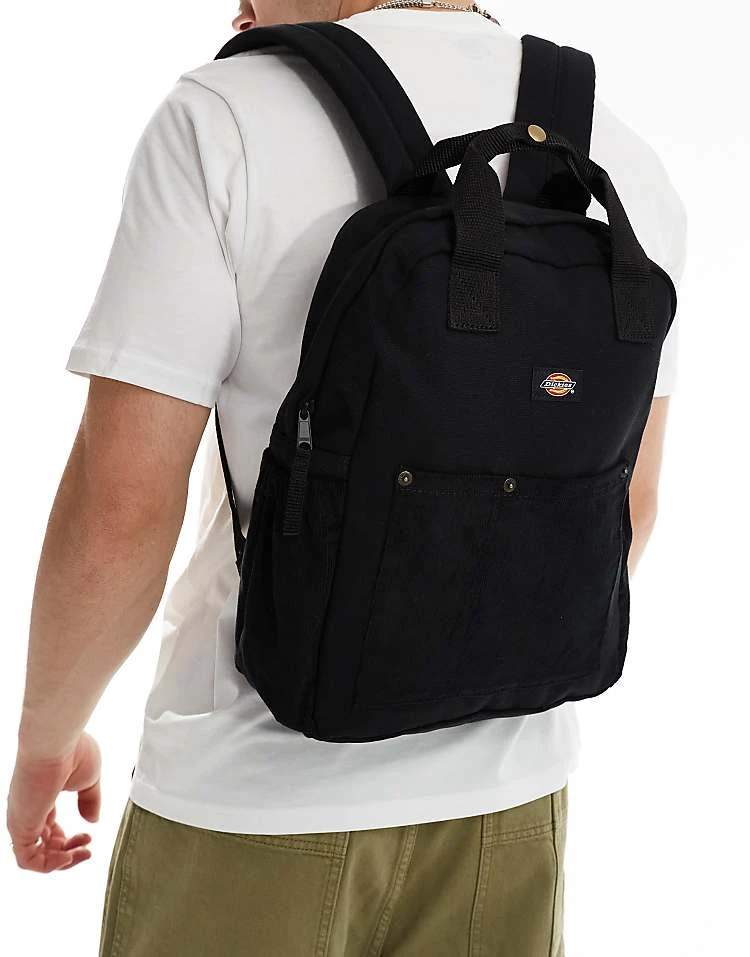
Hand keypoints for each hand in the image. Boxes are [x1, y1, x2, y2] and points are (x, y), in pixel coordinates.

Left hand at [7, 732, 100, 871]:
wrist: (56, 742)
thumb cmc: (72, 751)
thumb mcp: (89, 778)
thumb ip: (90, 800)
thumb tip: (92, 821)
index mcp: (42, 797)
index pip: (49, 830)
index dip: (69, 840)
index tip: (89, 835)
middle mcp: (28, 810)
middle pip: (43, 846)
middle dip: (69, 852)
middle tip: (88, 848)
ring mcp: (22, 819)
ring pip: (35, 856)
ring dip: (61, 862)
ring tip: (82, 854)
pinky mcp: (20, 826)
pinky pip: (28, 859)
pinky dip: (48, 864)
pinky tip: (68, 856)